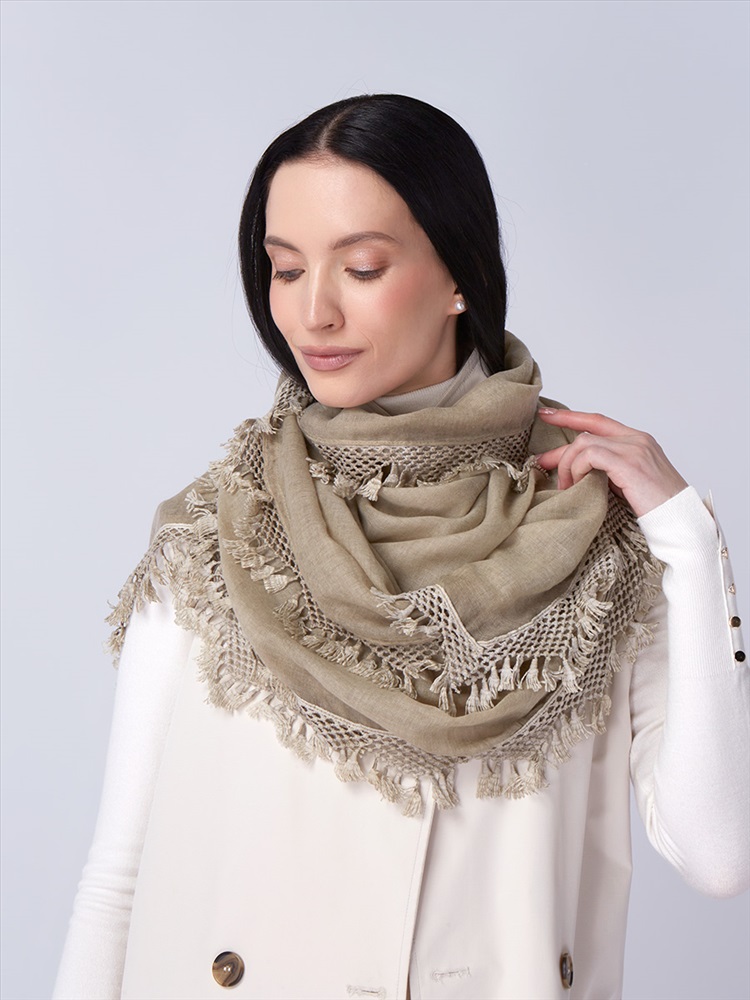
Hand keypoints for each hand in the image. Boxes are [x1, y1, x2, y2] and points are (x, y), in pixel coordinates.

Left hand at [534, 408, 688, 517]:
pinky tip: (577, 486)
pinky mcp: (629, 463)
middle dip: (559, 450)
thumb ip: (609, 470)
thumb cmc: (657, 508)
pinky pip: (590, 456)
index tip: (546, 414)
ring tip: (567, 488)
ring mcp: (634, 449)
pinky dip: (577, 470)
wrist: (680, 521)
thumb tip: (579, 471)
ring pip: (584, 443)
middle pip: (586, 432)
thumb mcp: (629, 483)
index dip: (571, 417)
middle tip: (540, 464)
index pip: (598, 421)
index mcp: (638, 440)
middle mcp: (637, 439)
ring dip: (568, 466)